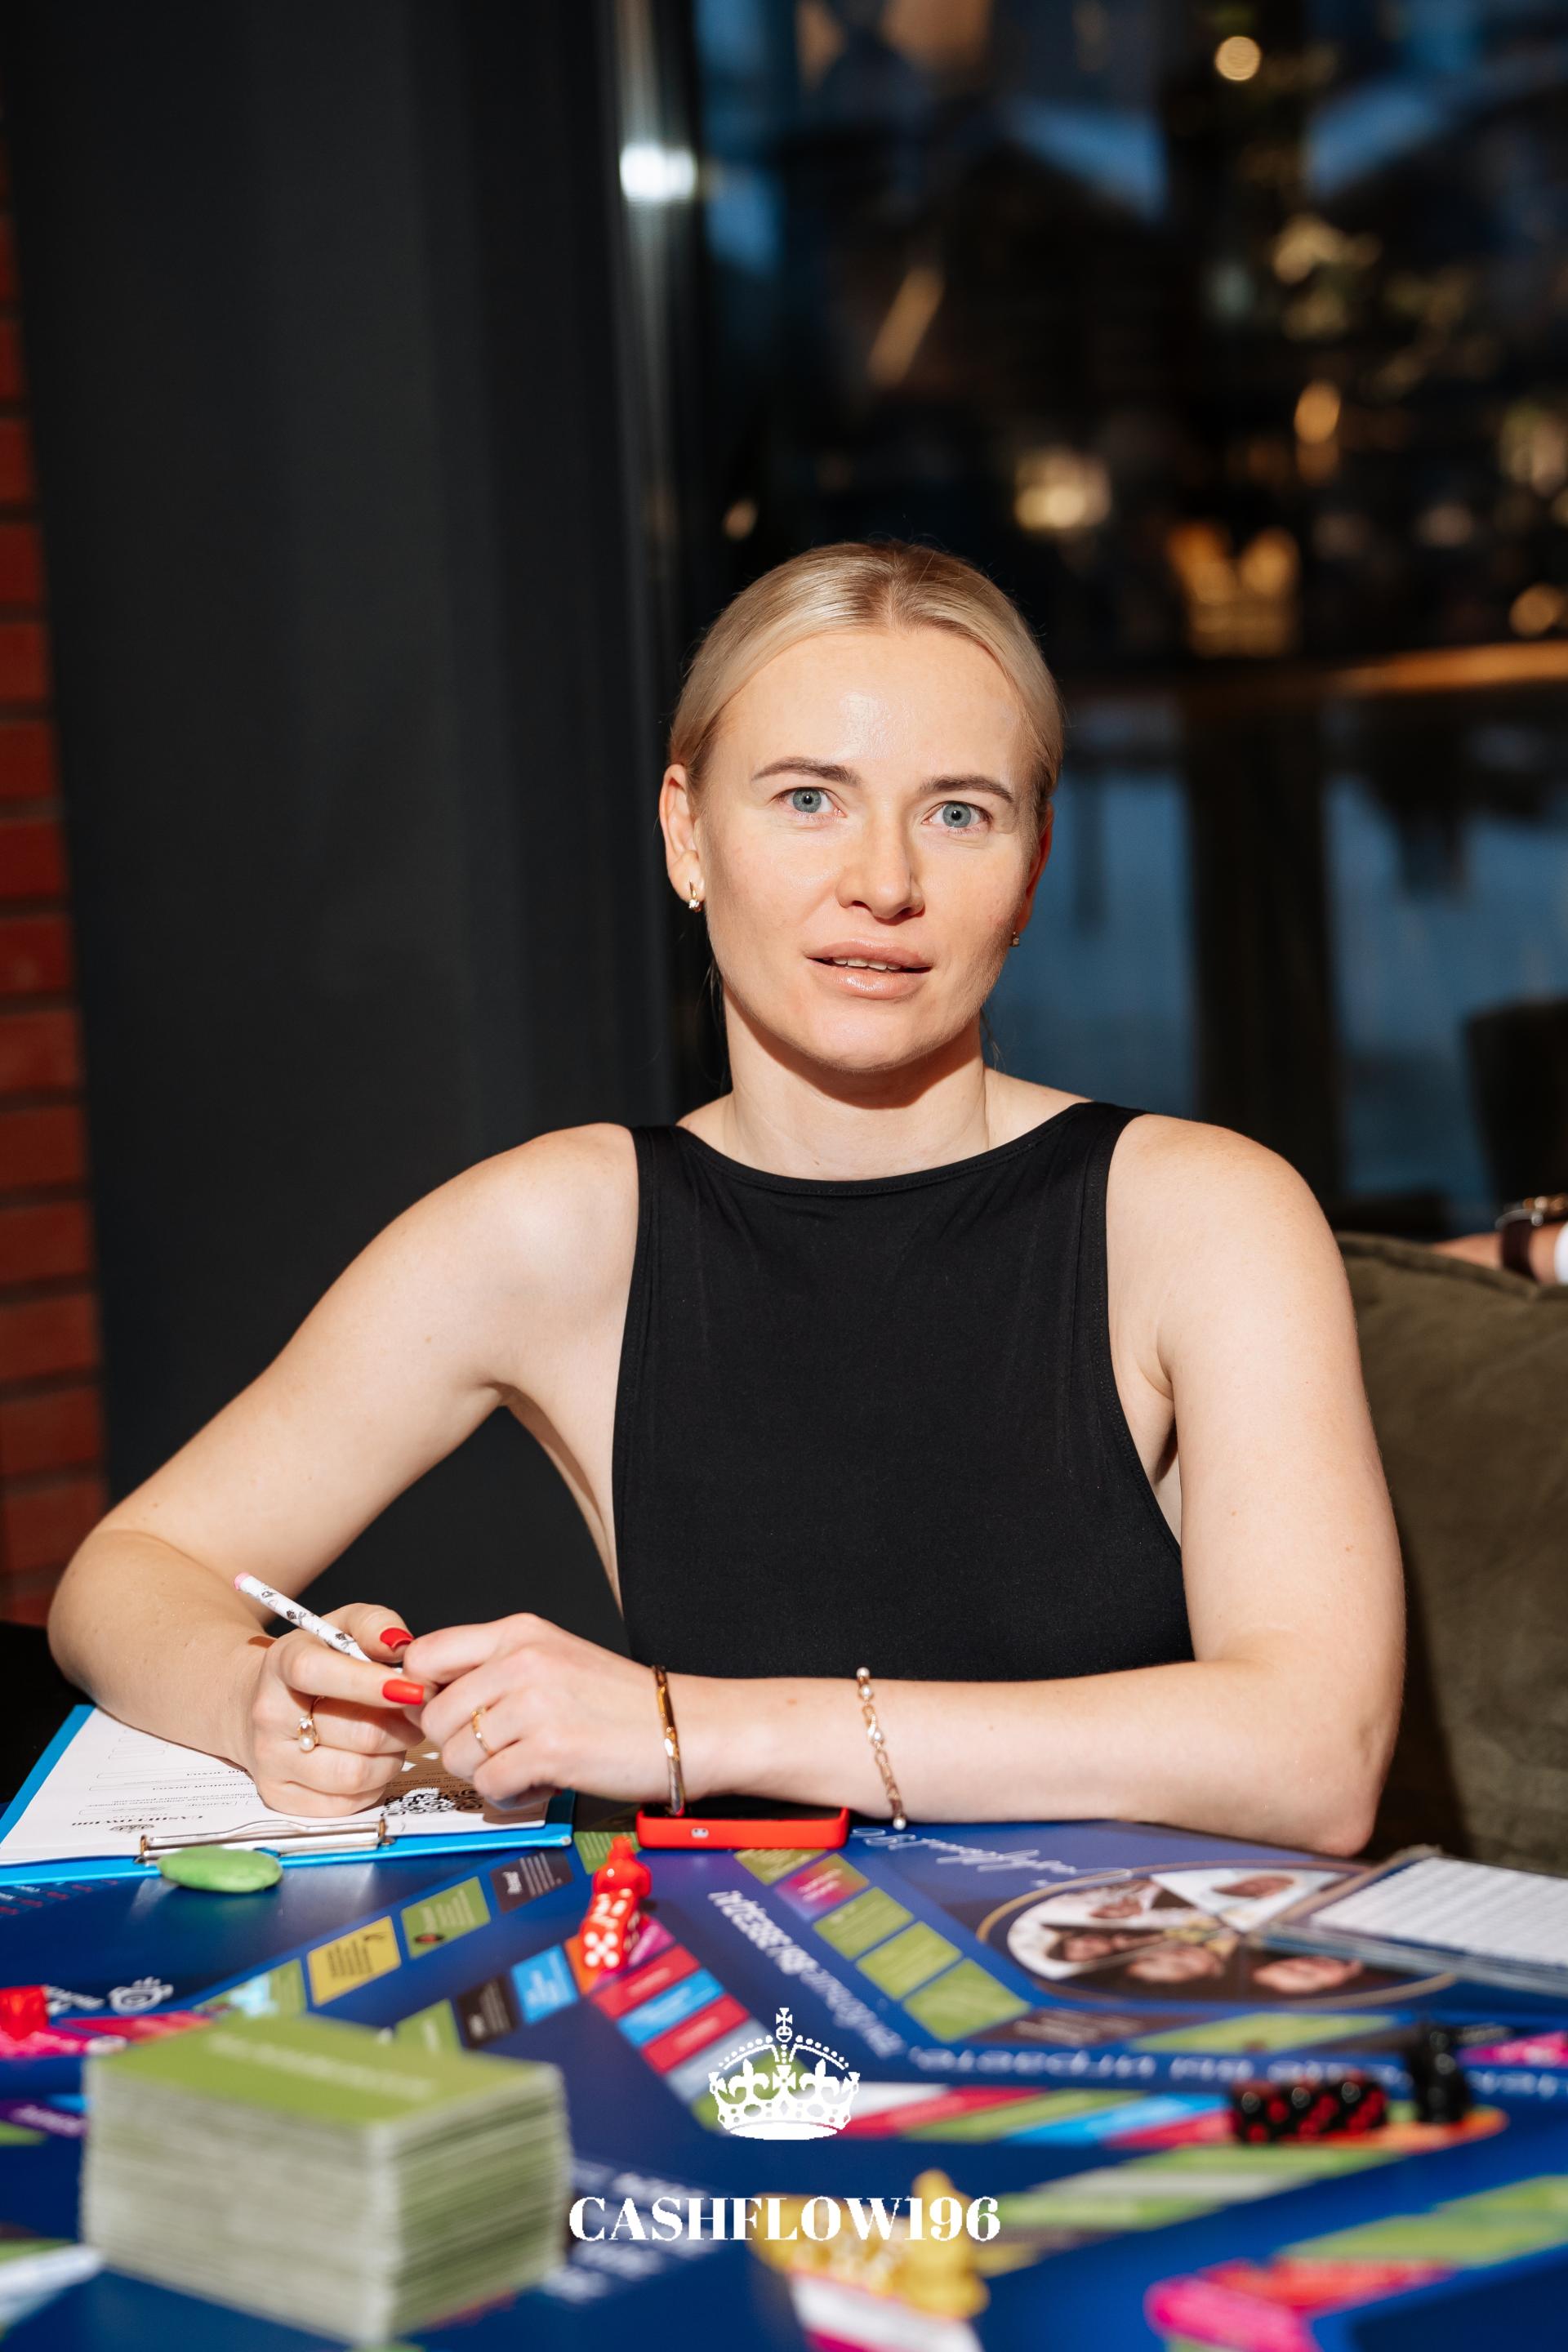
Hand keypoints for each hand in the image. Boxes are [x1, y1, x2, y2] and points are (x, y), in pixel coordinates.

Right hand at [240, 1602, 425, 1816]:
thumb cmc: (313, 1663)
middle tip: (417, 1711)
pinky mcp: (281, 1798)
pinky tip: (373, 1758)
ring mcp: (271, 1762)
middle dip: (403, 1723)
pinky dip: (375, 1783)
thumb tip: (402, 1647)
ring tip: (395, 1734)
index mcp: (282, 1664)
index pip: (317, 1673)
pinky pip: (348, 1803)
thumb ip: (375, 1624)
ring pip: (357, 1774)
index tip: (413, 1687)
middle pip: (357, 1733)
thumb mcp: (340, 1627)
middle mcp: (269, 1716)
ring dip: (393, 1756)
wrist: (254, 1703)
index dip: (369, 1682)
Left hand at [404, 1615, 667, 1807]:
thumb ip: (492, 1668)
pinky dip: (509, 1797)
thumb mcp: (554, 1659)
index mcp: (519, 1632)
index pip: (425, 1655)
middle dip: (457, 1746)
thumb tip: (424, 1698)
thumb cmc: (621, 1702)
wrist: (688, 1727)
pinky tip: (539, 1784)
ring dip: (485, 1774)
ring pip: (457, 1755)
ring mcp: (537, 1704)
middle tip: (499, 1751)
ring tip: (525, 1767)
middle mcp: (523, 1660)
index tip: (445, 1716)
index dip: (423, 1694)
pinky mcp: (551, 1750)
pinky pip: (490, 1786)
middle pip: (434, 1716)